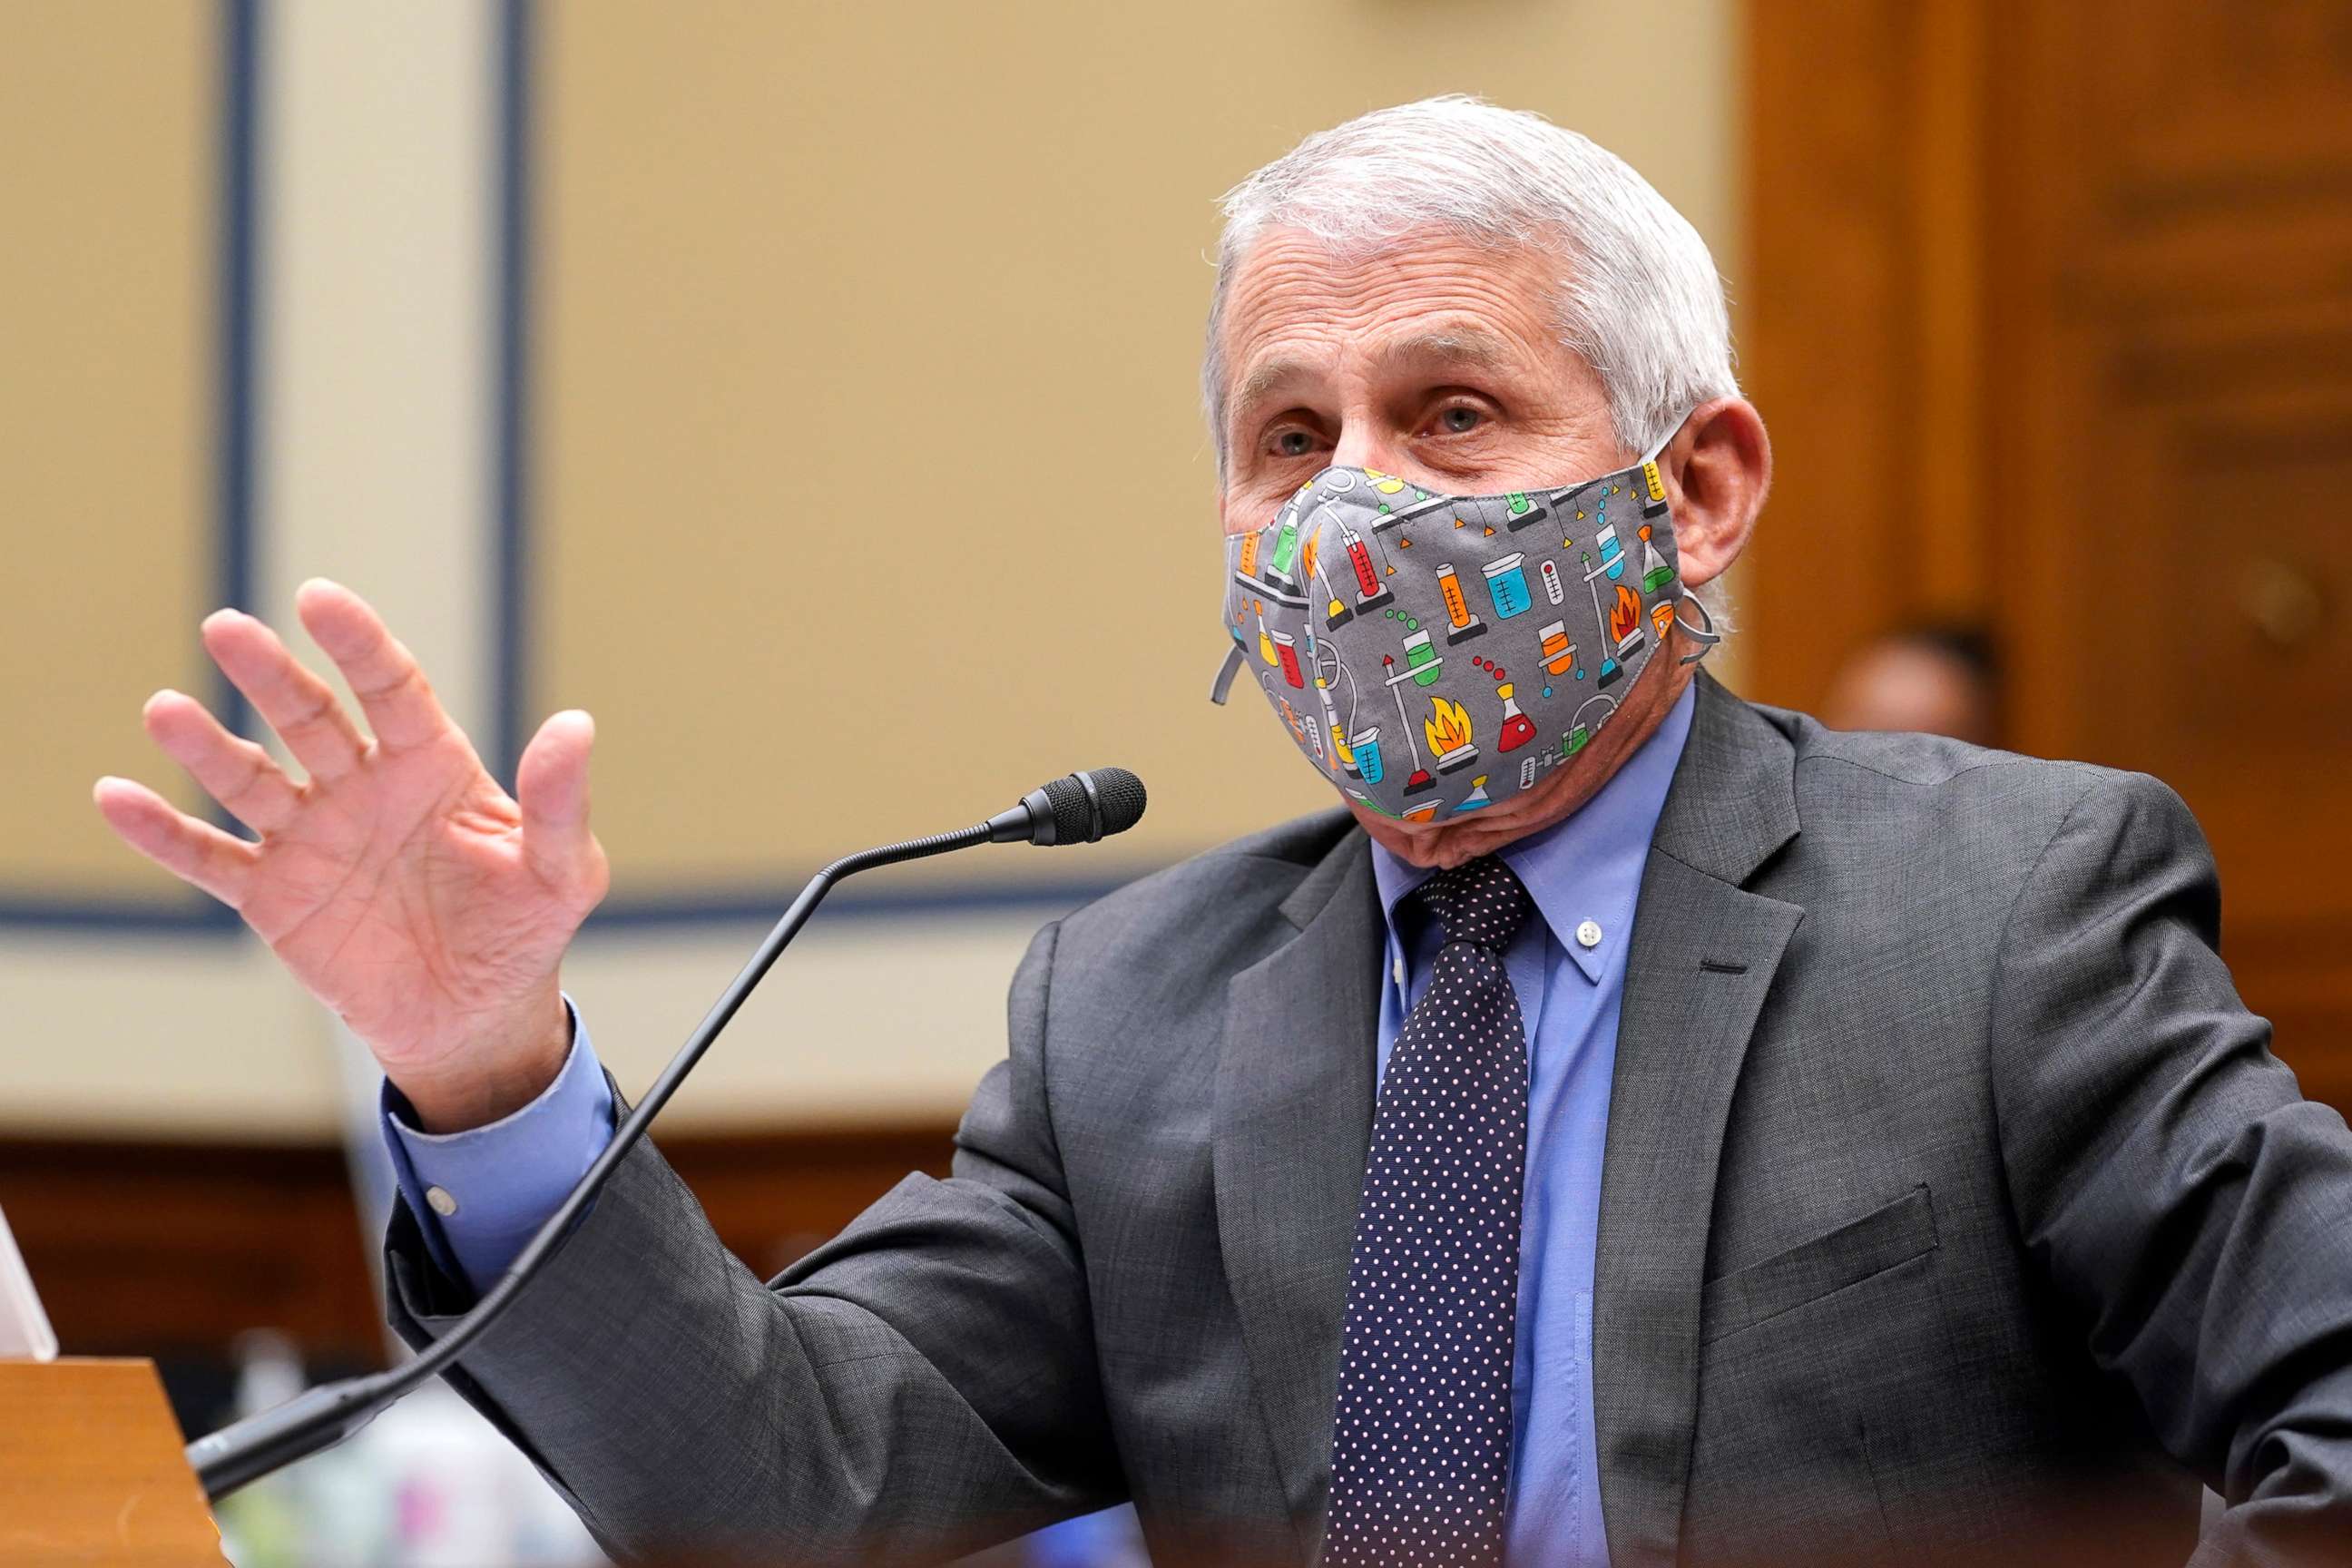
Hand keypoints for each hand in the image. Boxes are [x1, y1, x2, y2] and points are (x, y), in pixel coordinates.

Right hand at [93, 580, 609, 1130]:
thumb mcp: (559, 872)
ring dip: (207, 746)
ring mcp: (312, 836)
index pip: (392, 689)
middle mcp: (362, 786)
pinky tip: (117, 797)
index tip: (320, 599)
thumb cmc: (523, 930)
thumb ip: (559, 802)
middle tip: (227, 628)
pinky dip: (165, 832)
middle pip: (310, 718)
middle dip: (271, 676)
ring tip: (166, 710)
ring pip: (251, 779)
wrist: (473, 1016)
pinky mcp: (273, 895)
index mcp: (431, 766)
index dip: (359, 643)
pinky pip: (212, 857)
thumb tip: (577, 724)